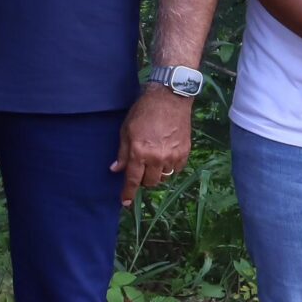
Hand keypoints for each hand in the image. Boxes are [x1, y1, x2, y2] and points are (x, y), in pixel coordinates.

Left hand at [112, 87, 193, 206]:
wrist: (169, 98)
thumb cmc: (143, 112)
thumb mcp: (126, 130)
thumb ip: (122, 153)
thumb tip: (116, 170)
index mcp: (139, 152)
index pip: (133, 180)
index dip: (128, 193)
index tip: (125, 203)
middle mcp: (156, 158)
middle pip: (150, 182)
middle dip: (144, 180)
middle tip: (141, 169)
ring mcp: (173, 156)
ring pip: (164, 177)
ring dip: (157, 173)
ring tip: (154, 160)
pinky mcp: (185, 152)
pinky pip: (177, 169)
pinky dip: (170, 167)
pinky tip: (166, 156)